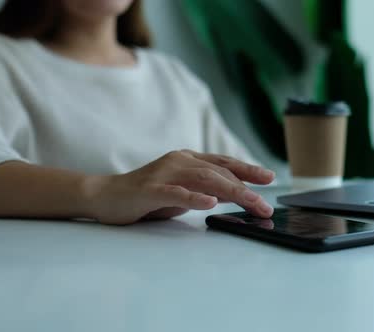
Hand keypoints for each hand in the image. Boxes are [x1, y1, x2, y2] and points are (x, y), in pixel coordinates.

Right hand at [84, 150, 274, 224]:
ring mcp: (164, 173)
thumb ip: (205, 189)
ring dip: (231, 192)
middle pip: (219, 172)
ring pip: (204, 179)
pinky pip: (175, 193)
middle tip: (264, 205)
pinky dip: (194, 198)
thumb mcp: (183, 191)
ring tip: (251, 203)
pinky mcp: (149, 189)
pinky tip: (210, 204)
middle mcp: (179, 160)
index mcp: (188, 159)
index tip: (269, 178)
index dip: (248, 170)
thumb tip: (236, 195)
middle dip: (246, 188)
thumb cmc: (147, 196)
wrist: (105, 196)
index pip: (224, 163)